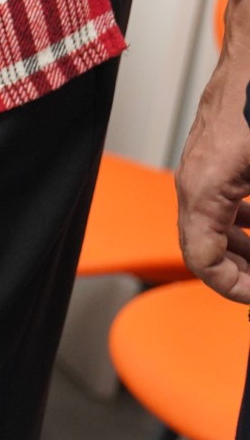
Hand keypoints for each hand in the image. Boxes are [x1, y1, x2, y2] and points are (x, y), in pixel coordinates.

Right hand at [175, 0, 249, 301]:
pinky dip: (245, 220)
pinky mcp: (216, 150)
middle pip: (206, 247)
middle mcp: (194, 178)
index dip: (237, 289)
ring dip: (246, 247)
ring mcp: (202, 162)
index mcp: (203, 188)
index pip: (201, 261)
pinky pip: (221, 199)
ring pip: (214, 224)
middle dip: (244, 270)